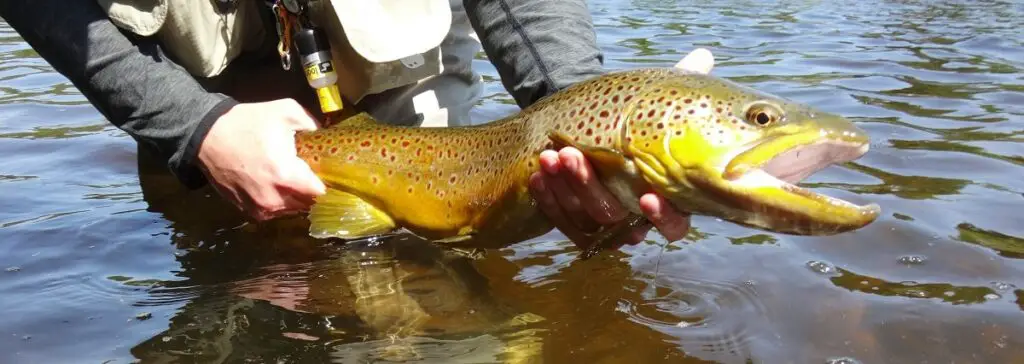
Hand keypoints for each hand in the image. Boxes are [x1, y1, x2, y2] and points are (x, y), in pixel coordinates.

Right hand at [197, 99, 326, 220]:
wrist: (207, 136)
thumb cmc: (247, 122)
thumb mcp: (285, 111)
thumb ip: (312, 123)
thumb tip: (325, 134)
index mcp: (286, 175)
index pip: (320, 192)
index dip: (327, 182)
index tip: (327, 172)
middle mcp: (274, 199)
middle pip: (308, 204)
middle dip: (311, 190)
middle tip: (309, 173)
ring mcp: (260, 208)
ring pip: (291, 210)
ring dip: (296, 197)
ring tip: (290, 178)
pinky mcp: (248, 211)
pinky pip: (274, 212)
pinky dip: (278, 202)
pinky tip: (275, 184)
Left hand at [528, 48, 715, 251]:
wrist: (594, 123)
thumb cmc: (635, 117)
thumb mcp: (659, 100)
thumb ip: (683, 83)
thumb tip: (703, 56)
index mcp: (669, 198)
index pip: (674, 226)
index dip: (663, 216)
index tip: (647, 195)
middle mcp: (635, 218)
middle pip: (615, 216)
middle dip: (590, 187)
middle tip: (571, 155)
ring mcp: (603, 221)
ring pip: (584, 218)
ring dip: (565, 188)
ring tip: (551, 155)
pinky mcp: (576, 220)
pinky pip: (561, 220)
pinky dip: (549, 200)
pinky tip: (539, 175)